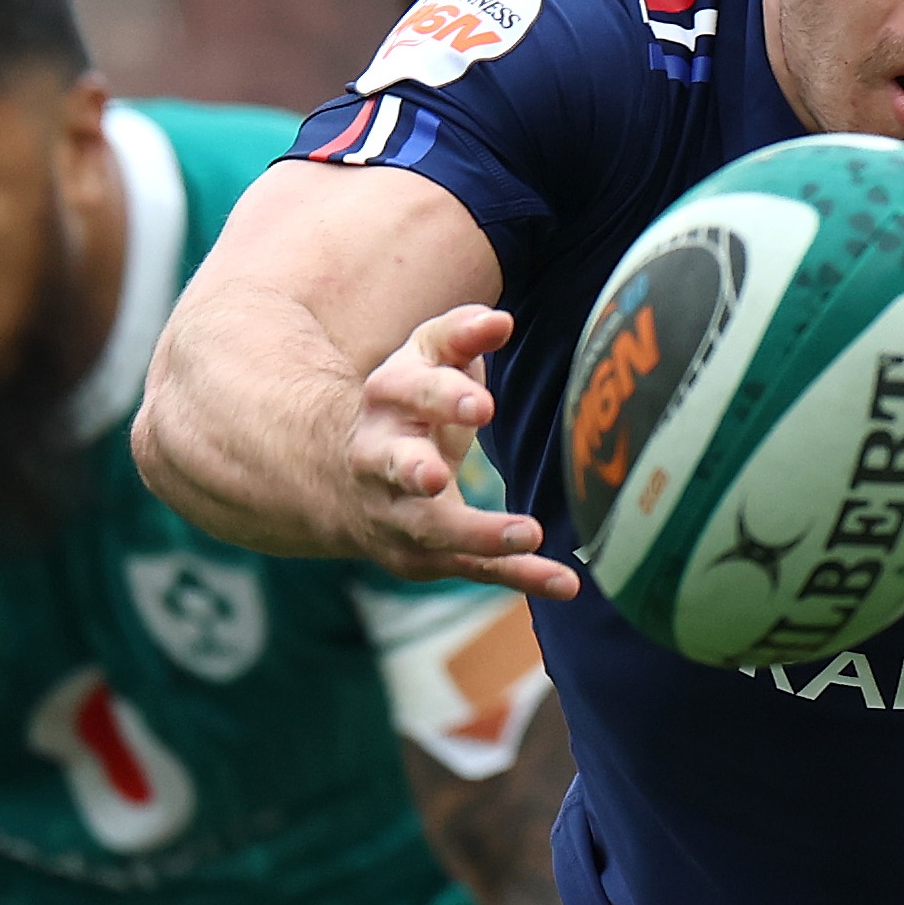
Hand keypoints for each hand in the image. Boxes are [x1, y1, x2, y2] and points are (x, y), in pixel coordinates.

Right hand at [348, 305, 578, 598]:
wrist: (338, 477)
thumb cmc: (407, 402)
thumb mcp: (425, 359)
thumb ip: (460, 335)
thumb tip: (500, 321)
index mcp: (386, 400)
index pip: (411, 391)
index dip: (445, 398)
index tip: (483, 405)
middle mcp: (380, 459)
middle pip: (396, 466)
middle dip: (415, 471)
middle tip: (437, 476)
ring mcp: (396, 513)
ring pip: (431, 528)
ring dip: (478, 535)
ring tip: (529, 534)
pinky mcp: (423, 555)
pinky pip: (472, 568)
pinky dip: (519, 576)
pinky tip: (566, 584)